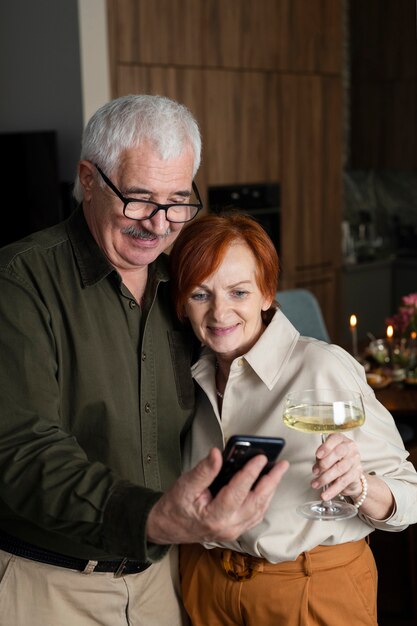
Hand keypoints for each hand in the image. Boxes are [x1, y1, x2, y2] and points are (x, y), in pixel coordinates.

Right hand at [146, 447, 288, 543]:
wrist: (167, 527)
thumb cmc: (175, 505)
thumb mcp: (185, 485)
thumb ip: (204, 470)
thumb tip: (217, 454)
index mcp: (214, 516)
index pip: (238, 492)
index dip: (251, 473)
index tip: (261, 457)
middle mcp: (228, 527)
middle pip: (256, 503)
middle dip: (271, 482)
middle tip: (282, 464)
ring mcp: (234, 531)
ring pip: (259, 510)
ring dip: (270, 490)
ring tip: (278, 471)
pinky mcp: (236, 530)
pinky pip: (255, 515)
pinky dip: (264, 500)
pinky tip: (267, 486)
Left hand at [311, 433, 363, 500]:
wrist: (350, 474)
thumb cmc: (335, 461)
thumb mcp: (325, 455)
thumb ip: (320, 458)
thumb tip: (317, 466)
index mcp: (341, 439)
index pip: (335, 439)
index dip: (326, 447)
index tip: (318, 455)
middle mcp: (350, 448)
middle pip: (338, 453)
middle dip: (324, 463)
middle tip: (315, 472)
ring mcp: (355, 460)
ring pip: (340, 469)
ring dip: (325, 478)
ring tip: (316, 484)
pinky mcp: (356, 473)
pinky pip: (343, 482)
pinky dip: (333, 489)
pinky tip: (325, 494)